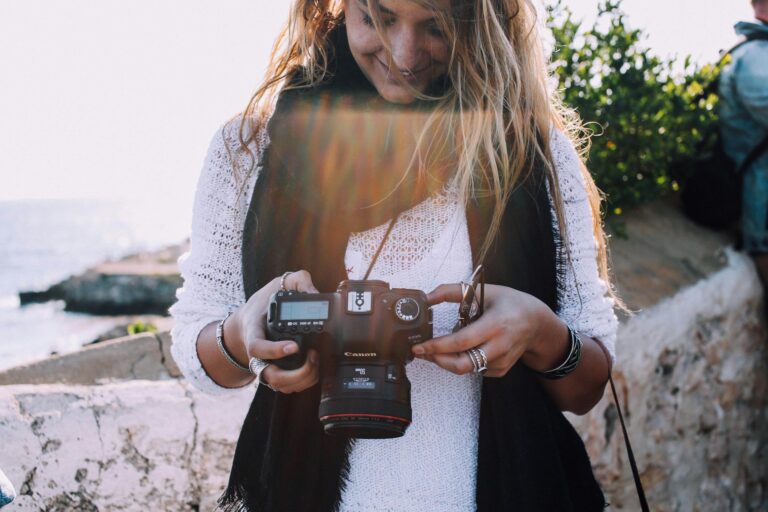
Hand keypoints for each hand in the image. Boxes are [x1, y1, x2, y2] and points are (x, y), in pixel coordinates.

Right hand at [231, 269, 320, 392]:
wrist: (248, 321)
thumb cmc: (263, 304)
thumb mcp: (278, 284)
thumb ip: (298, 280)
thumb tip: (314, 292)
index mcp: (253, 334)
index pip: (258, 348)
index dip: (275, 351)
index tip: (294, 346)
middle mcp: (258, 356)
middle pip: (272, 377)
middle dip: (297, 373)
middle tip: (313, 355)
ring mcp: (266, 368)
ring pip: (281, 386)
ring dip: (303, 379)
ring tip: (316, 359)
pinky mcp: (276, 374)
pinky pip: (288, 387)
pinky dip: (304, 382)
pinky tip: (315, 368)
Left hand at [412, 283, 555, 376]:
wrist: (537, 322)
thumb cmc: (510, 303)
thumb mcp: (484, 290)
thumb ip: (452, 291)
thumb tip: (427, 298)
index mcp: (495, 324)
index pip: (462, 342)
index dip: (438, 347)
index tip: (419, 346)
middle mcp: (499, 346)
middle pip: (462, 364)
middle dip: (437, 360)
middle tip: (422, 351)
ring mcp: (502, 361)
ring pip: (466, 369)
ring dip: (447, 360)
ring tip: (437, 348)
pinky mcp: (501, 370)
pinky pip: (475, 370)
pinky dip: (463, 361)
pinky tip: (462, 349)